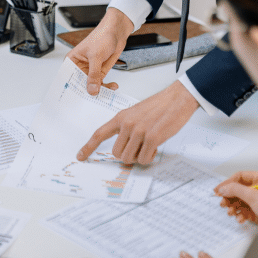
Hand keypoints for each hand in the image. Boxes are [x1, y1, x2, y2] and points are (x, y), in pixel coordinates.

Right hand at [68, 8, 134, 94]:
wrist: (116, 32)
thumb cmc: (102, 36)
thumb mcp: (96, 56)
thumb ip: (94, 74)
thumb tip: (92, 89)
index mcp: (72, 61)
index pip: (68, 78)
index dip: (71, 89)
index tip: (76, 99)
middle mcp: (79, 67)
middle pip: (80, 85)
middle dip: (86, 92)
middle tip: (93, 100)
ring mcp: (90, 70)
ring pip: (91, 86)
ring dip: (99, 91)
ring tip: (106, 94)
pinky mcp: (100, 72)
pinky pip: (101, 84)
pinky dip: (107, 87)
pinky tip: (113, 87)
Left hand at [77, 80, 199, 163]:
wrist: (177, 99)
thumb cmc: (159, 106)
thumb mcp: (136, 113)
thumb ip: (127, 128)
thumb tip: (123, 147)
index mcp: (121, 117)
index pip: (99, 134)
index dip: (88, 147)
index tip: (80, 156)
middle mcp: (127, 124)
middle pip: (116, 153)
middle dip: (127, 155)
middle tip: (139, 149)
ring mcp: (139, 131)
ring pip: (129, 158)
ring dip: (139, 157)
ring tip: (148, 147)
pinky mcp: (152, 138)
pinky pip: (144, 159)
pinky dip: (149, 157)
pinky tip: (155, 148)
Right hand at [214, 171, 257, 227]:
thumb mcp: (254, 196)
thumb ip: (236, 190)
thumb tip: (224, 188)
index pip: (240, 177)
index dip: (228, 183)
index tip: (219, 190)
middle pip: (239, 190)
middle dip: (230, 197)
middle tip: (222, 203)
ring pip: (240, 201)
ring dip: (234, 207)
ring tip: (231, 212)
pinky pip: (245, 211)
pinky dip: (240, 215)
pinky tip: (240, 219)